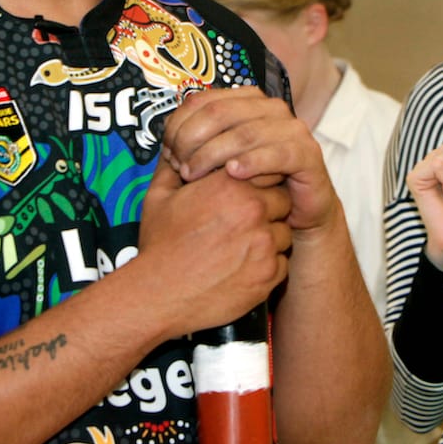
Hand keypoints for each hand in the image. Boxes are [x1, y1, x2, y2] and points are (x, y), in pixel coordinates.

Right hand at [137, 155, 292, 333]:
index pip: (268, 169)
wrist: (158, 295)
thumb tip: (176, 148)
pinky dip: (267, 265)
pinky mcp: (268, 274)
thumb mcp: (160, 197)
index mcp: (230, 185)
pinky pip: (282, 262)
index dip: (259, 181)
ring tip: (240, 247)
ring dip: (270, 237)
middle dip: (269, 208)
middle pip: (283, 199)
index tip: (247, 192)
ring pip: (284, 232)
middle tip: (245, 222)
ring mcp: (264, 244)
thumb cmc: (159, 246)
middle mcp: (253, 211)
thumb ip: (174, 166)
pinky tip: (242, 268)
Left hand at [163, 87, 338, 233]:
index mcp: (247, 101)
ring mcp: (292, 129)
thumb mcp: (218, 162)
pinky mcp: (308, 153)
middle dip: (192, 141)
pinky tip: (232, 174)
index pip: (202, 100)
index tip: (169, 154)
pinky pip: (276, 153)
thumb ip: (195, 146)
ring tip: (195, 175)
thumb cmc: (251, 186)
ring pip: (244, 133)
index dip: (179, 126)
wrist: (295, 213)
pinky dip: (252, 162)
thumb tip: (165, 137)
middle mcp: (270, 108)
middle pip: (219, 113)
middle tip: (180, 168)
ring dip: (212, 155)